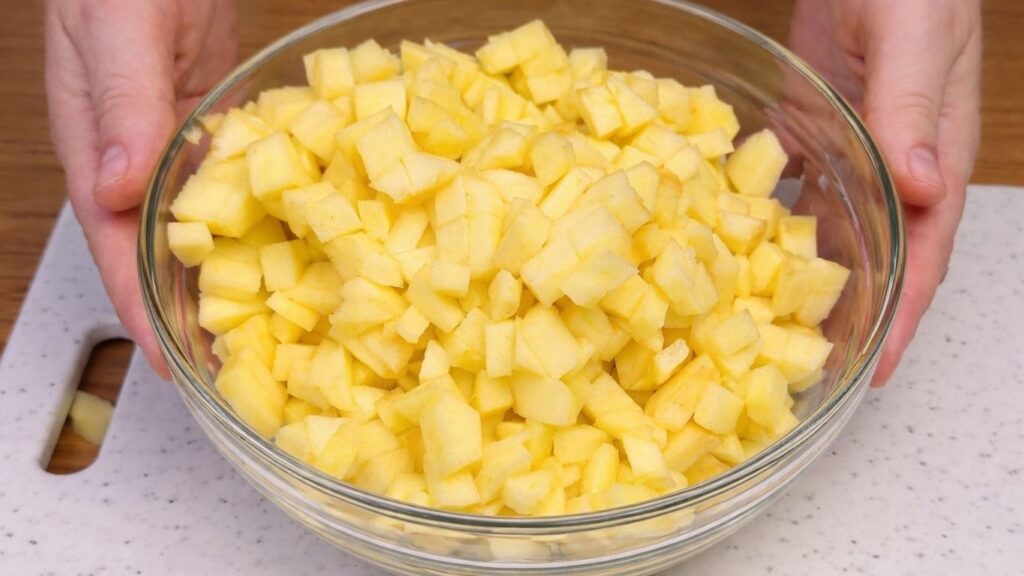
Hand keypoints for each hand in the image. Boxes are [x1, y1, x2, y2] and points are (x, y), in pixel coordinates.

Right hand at [46, 0, 237, 376]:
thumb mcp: (118, 34)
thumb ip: (120, 107)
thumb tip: (115, 192)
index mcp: (98, 151)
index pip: (115, 248)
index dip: (142, 310)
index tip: (173, 365)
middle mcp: (137, 159)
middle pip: (161, 253)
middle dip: (191, 311)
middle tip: (236, 367)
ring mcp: (181, 145)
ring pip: (204, 227)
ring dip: (231, 274)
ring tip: (269, 327)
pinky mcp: (221, 128)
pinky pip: (241, 184)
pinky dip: (263, 217)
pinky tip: (296, 247)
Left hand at [789, 0, 980, 385]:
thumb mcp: (916, 38)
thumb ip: (914, 108)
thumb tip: (923, 189)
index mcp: (934, 155)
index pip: (924, 253)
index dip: (903, 315)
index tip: (874, 369)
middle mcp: (895, 165)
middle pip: (878, 258)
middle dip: (852, 315)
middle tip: (806, 367)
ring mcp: (852, 148)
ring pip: (834, 231)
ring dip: (807, 279)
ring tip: (769, 328)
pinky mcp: (812, 128)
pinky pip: (795, 188)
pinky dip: (773, 222)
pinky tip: (741, 252)